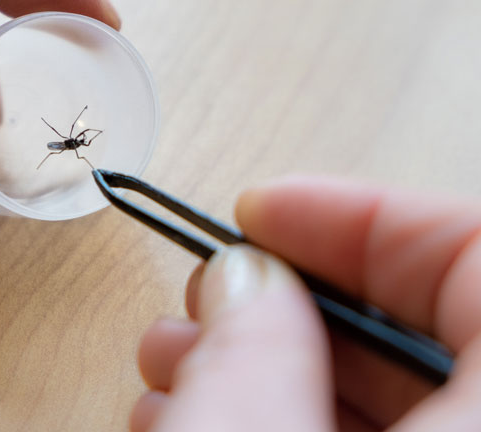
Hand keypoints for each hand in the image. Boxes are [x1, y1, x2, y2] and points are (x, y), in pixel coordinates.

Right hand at [132, 176, 480, 430]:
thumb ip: (253, 351)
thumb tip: (240, 276)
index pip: (476, 250)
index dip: (360, 217)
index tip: (258, 215)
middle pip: (421, 322)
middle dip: (291, 297)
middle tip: (209, 293)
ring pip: (392, 393)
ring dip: (272, 362)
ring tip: (174, 365)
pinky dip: (288, 419)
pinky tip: (199, 414)